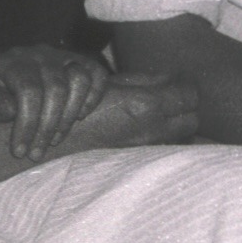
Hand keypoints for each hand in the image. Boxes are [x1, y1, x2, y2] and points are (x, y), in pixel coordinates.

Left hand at [0, 46, 110, 160]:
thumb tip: (12, 111)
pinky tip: (79, 117)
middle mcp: (41, 54)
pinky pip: (98, 75)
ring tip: (56, 139)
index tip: (21, 151)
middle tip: (38, 152)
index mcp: (13, 61)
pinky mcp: (82, 61)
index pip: (29, 90)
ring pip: (80, 80)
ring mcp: (64, 56)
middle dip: (48, 126)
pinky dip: (93, 98)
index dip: (28, 123)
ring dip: (70, 115)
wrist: (3, 76)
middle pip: (56, 89)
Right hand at [43, 71, 199, 157]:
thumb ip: (144, 80)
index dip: (186, 88)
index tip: (178, 84)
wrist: (48, 145)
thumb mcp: (109, 83)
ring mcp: (145, 151)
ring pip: (182, 139)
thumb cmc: (74, 108)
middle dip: (187, 110)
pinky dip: (164, 142)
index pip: (190, 96)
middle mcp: (150, 131)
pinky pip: (165, 151)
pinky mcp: (138, 165)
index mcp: (144, 106)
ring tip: (161, 119)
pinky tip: (147, 135)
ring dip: (177, 128)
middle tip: (173, 101)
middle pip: (193, 121)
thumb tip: (171, 77)